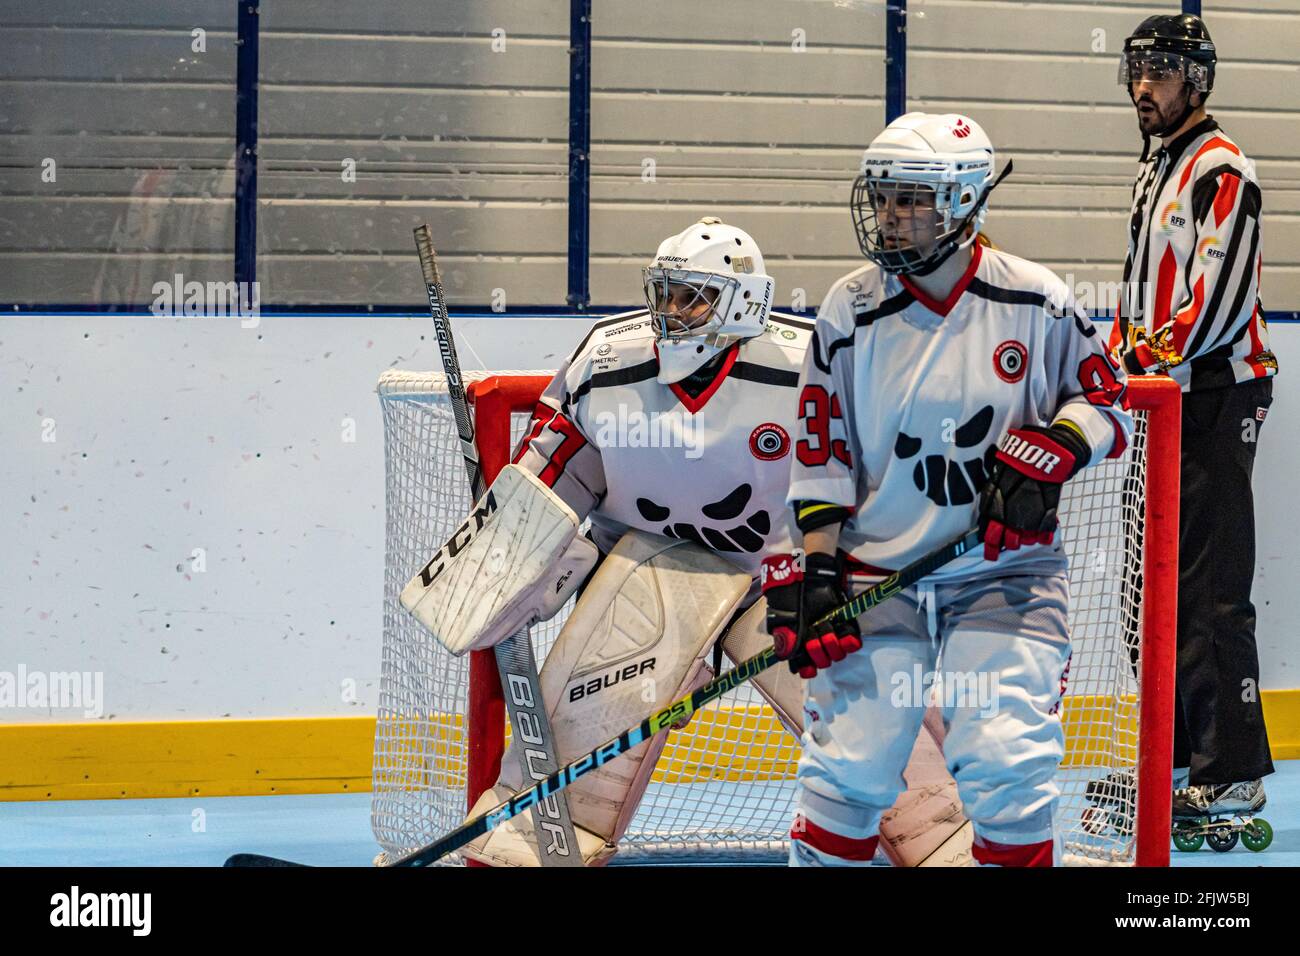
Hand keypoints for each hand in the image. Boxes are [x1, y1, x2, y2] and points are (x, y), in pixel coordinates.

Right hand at [762, 551, 861, 678]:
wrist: (811, 572)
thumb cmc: (794, 590)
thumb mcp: (784, 611)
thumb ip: (785, 633)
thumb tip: (784, 656)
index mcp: (798, 641)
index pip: (804, 667)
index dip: (807, 668)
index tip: (809, 665)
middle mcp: (815, 640)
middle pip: (822, 661)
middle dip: (819, 652)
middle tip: (813, 635)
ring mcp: (831, 633)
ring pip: (837, 654)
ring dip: (832, 643)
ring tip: (825, 627)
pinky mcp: (845, 624)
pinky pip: (852, 641)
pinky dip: (850, 641)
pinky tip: (845, 636)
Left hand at [978, 424, 1088, 561]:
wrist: (1044, 455)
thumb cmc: (1017, 462)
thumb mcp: (997, 477)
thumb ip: (993, 498)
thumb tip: (988, 516)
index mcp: (995, 509)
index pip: (989, 536)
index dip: (990, 547)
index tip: (991, 554)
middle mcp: (1011, 518)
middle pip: (1008, 543)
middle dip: (1009, 544)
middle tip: (1011, 540)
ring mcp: (1030, 519)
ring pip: (1025, 541)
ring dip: (1025, 539)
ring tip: (1027, 531)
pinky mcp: (1048, 518)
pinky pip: (1044, 536)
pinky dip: (1043, 536)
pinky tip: (1041, 532)